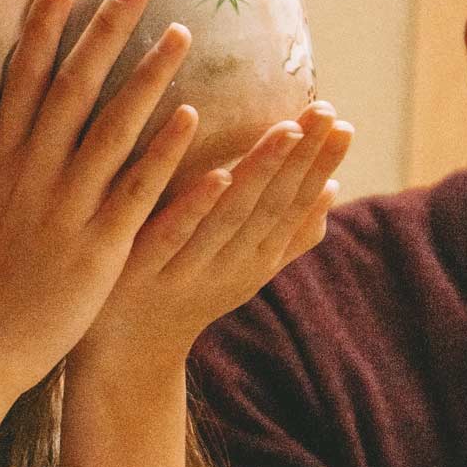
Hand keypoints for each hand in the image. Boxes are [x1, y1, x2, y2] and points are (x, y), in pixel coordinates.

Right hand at [0, 0, 199, 406]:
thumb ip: (17, 165)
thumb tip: (31, 125)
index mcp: (5, 163)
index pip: (24, 79)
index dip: (42, 25)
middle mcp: (32, 175)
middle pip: (71, 88)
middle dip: (103, 31)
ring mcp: (64, 209)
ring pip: (110, 130)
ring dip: (147, 78)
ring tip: (182, 35)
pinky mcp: (96, 247)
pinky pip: (136, 192)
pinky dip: (166, 154)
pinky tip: (196, 120)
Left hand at [79, 103, 355, 377]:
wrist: (122, 356)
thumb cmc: (183, 295)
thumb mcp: (240, 269)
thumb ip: (284, 235)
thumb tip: (332, 188)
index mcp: (253, 262)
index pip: (294, 206)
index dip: (320, 166)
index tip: (343, 124)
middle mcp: (229, 266)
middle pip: (272, 207)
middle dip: (303, 158)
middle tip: (326, 110)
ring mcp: (187, 269)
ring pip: (231, 216)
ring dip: (261, 170)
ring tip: (286, 129)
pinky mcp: (141, 271)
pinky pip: (173, 235)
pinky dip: (197, 206)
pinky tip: (216, 174)